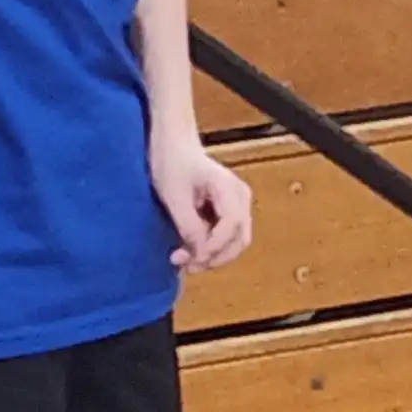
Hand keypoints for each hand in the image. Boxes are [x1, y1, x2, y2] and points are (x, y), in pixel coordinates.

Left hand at [158, 139, 254, 272]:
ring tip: (184, 261)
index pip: (232, 225)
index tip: (191, 259)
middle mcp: (240, 198)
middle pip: (239, 239)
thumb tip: (199, 254)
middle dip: (214, 257)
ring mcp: (238, 204)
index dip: (214, 246)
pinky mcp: (229, 211)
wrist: (173, 145)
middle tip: (186, 266)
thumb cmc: (171, 164)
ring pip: (235, 241)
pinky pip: (226, 236)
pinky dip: (211, 248)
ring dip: (213, 256)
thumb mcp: (174, 196)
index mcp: (229, 188)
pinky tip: (189, 251)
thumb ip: (188, 225)